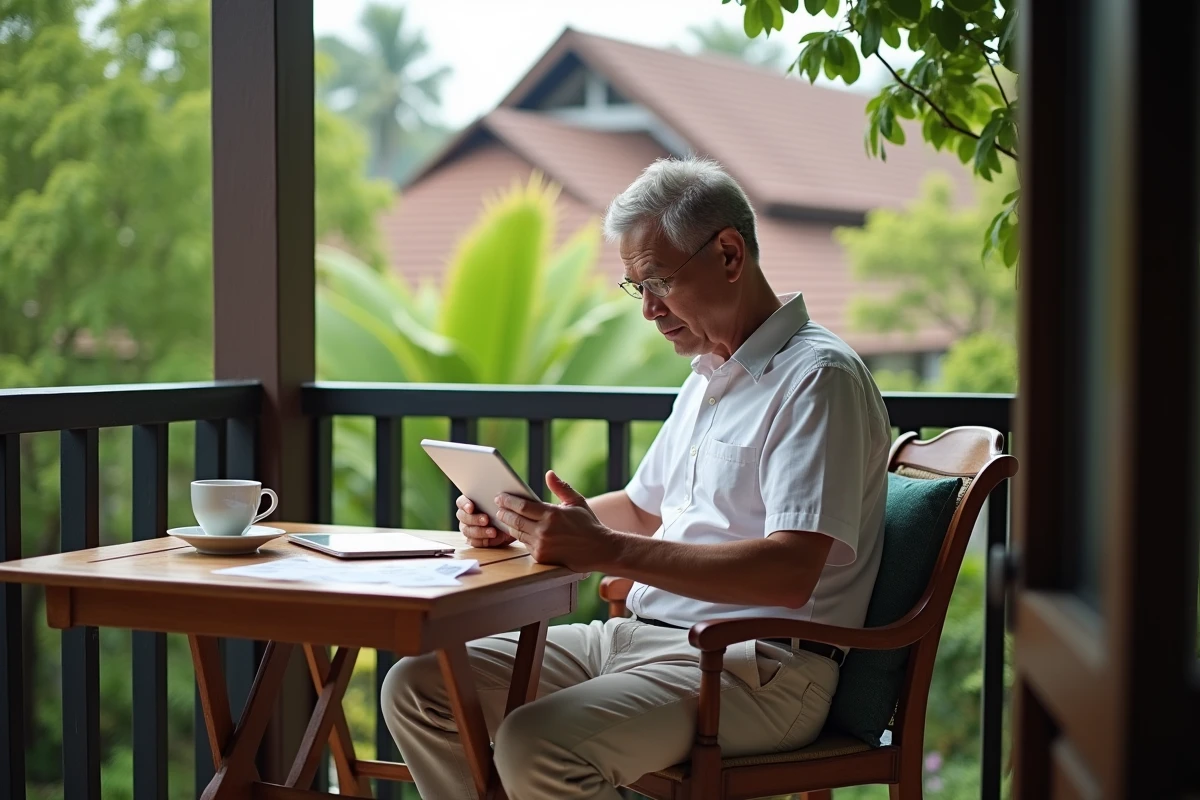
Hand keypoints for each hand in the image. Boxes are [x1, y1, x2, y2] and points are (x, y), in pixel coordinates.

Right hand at [455, 495, 515, 547]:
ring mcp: (467, 528)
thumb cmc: (503, 510)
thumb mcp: (502, 504)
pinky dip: (482, 541)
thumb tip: (499, 497)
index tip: (471, 508)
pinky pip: (473, 542)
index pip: (461, 502)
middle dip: (474, 519)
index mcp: (469, 503)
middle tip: (486, 520)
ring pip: (467, 530)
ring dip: (480, 531)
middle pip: (463, 517)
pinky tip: (491, 539)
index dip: (465, 505)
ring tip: (493, 532)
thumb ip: (497, 500)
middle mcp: (465, 516)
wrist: (510, 526)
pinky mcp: (472, 540)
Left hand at [493, 471, 619, 570]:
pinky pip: (525, 544)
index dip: (508, 501)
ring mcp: (542, 546)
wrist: (599, 550)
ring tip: (503, 517)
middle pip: (515, 520)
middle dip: (503, 513)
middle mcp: (544, 531)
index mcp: (552, 514)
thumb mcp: (577, 502)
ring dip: (508, 525)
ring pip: (517, 533)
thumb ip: (561, 487)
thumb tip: (549, 474)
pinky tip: (515, 530)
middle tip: (497, 506)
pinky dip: (520, 536)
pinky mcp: (541, 557)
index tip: (499, 497)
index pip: (522, 506)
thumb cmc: (588, 524)